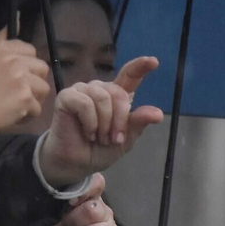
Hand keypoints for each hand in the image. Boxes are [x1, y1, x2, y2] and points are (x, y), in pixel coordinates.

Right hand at [0, 32, 51, 134]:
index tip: (16, 76)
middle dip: (34, 81)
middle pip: (41, 67)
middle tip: (18, 92)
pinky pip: (38, 107)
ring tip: (17, 104)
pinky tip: (14, 115)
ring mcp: (21, 78)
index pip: (29, 49)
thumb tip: (19, 17)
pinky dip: (28, 115)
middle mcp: (12, 59)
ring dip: (33, 98)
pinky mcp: (26, 97)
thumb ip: (0, 42)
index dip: (26, 64)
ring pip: (43, 87)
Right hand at [39, 56, 164, 184]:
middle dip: (120, 120)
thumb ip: (138, 123)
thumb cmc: (100, 150)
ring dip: (104, 123)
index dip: (140, 66)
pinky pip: (85, 103)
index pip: (129, 75)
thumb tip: (157, 114)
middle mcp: (100, 89)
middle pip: (119, 93)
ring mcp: (82, 91)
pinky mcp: (67, 96)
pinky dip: (90, 122)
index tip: (153, 61)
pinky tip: (88, 132)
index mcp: (116, 96)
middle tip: (114, 139)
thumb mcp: (125, 140)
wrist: (77, 164)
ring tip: (99, 138)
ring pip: (102, 97)